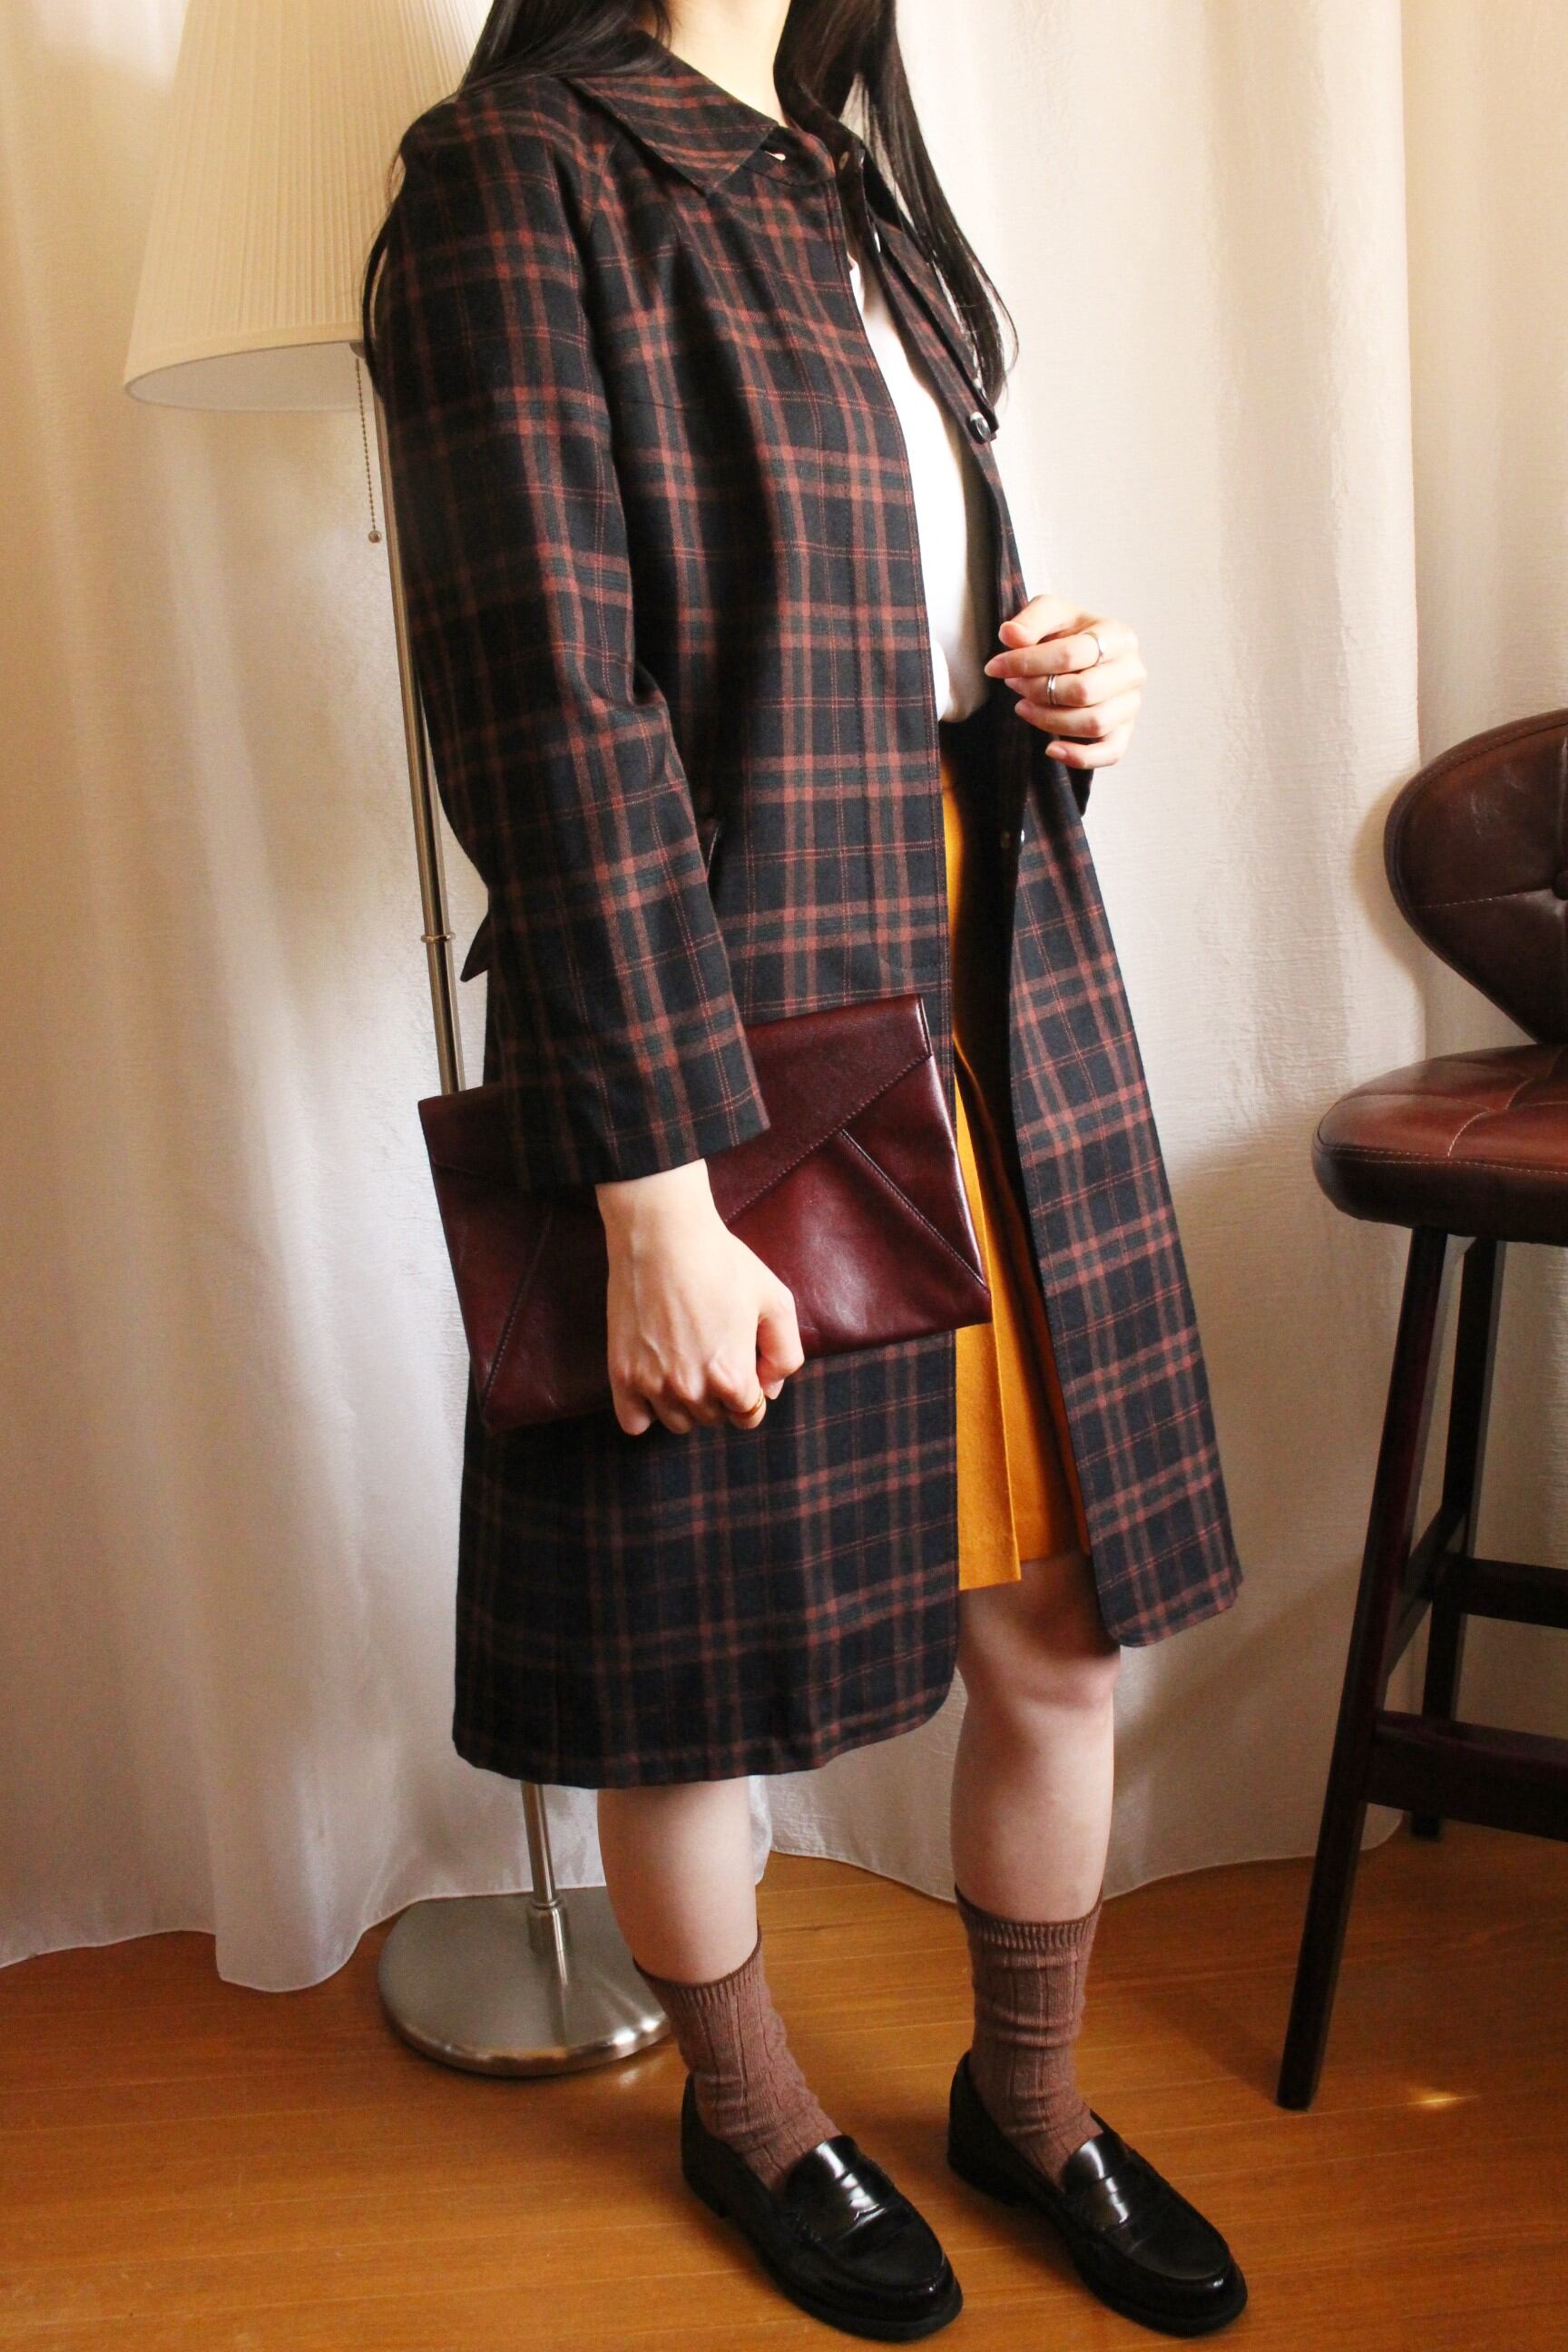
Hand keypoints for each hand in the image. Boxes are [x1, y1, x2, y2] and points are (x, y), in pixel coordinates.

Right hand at [594, 1158, 804, 1435]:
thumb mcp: (776, 1301)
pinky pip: (634, 1422)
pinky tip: (653, 1381)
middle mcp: (692, 1389)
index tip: (740, 1365)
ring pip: (677, 1422)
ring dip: (685, 1403)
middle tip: (711, 1351)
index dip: (749, 1391)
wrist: (662, 1233)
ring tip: (684, 1361)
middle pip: (712, 1417)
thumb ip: (785, 1354)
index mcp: (733, 1377)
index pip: (748, 1414)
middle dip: (718, 1394)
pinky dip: (644, 1411)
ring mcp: (652, 1384)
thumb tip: (769, 1390)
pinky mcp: (622, 1373)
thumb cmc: (723, 1262)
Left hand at [983, 593, 1145, 771]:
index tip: (995, 667)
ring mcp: (1130, 704)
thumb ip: (1030, 620)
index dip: (1027, 663)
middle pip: (1083, 692)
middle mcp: (1132, 671)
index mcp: (1118, 636)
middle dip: (1038, 691)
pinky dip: (1079, 757)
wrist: (1083, 654)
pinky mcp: (1123, 731)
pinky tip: (1050, 748)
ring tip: (1023, 708)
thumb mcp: (1048, 613)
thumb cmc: (1066, 633)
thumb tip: (1010, 635)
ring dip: (1049, 720)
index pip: (1071, 654)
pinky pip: (1109, 753)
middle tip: (1013, 685)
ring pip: (1092, 723)